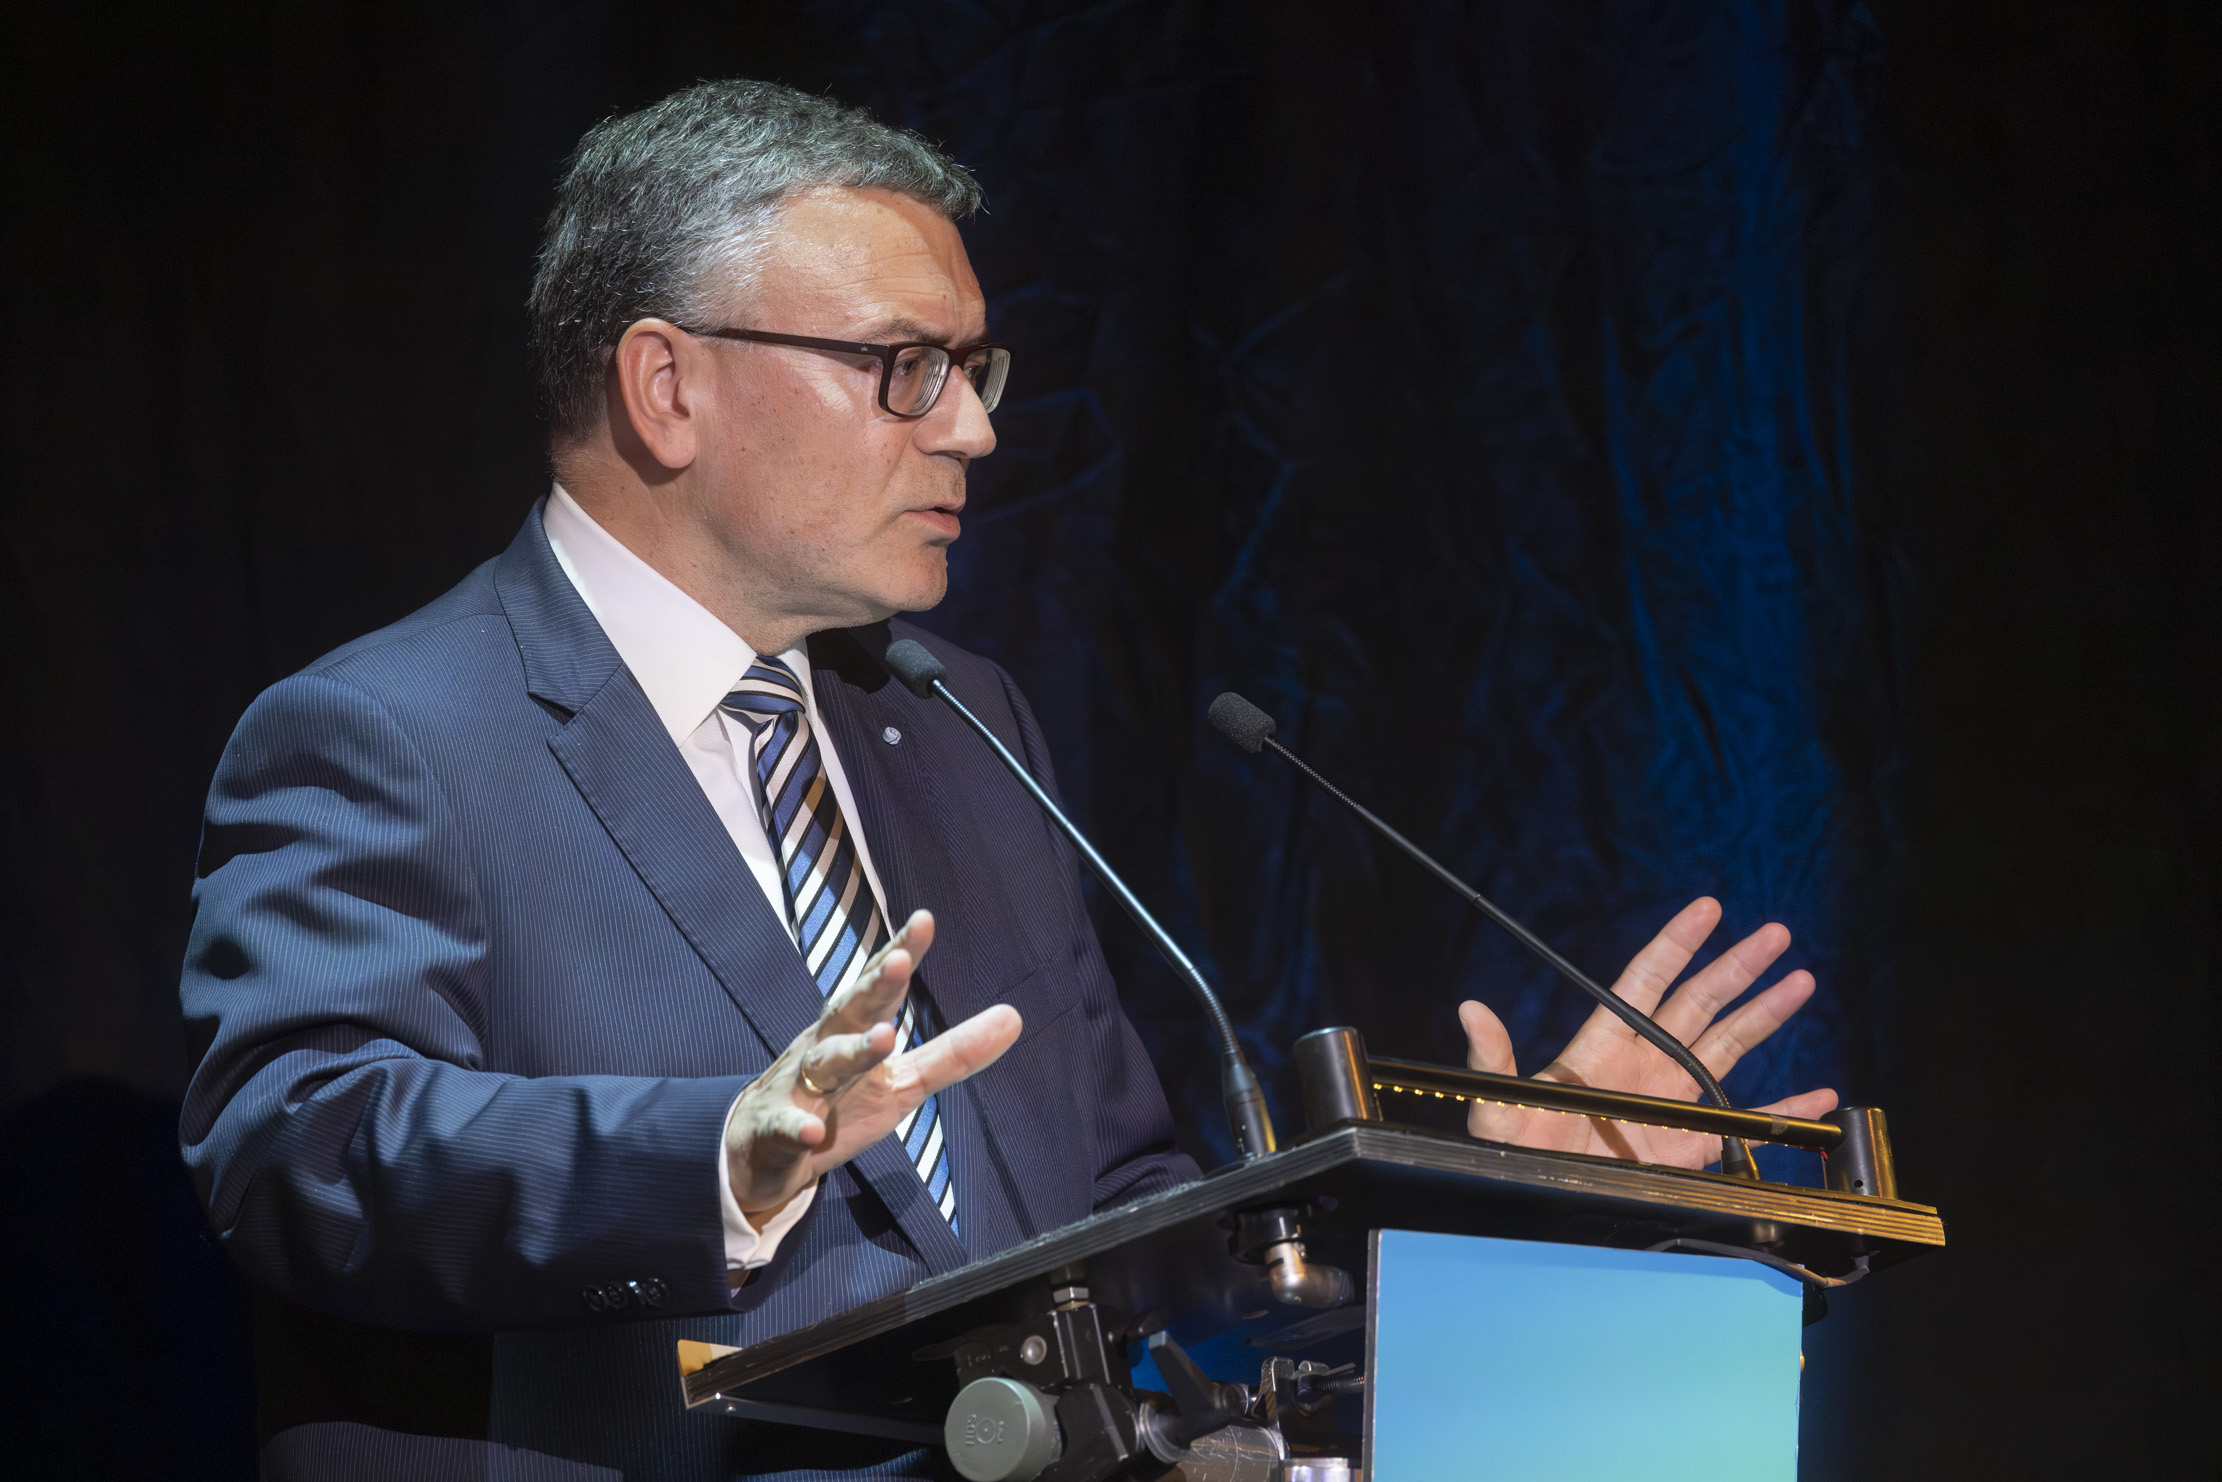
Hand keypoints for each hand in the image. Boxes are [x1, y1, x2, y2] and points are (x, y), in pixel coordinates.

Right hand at [724, 910, 1020, 1218]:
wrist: (761, 1153)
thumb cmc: (838, 1102)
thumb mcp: (902, 1082)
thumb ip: (954, 1053)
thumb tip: (1014, 1017)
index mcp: (854, 1031)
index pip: (879, 986)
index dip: (899, 953)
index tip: (924, 920)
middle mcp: (824, 1049)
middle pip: (849, 1011)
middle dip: (874, 986)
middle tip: (901, 964)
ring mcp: (797, 1088)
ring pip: (823, 1064)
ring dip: (852, 1050)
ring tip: (885, 1038)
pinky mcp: (776, 1132)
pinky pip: (785, 1127)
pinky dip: (796, 1127)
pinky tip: (812, 1131)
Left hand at [1459, 897, 1837, 1167]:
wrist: (1538, 1206)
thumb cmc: (1515, 1155)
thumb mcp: (1497, 1107)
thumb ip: (1491, 1059)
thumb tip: (1471, 1010)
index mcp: (1603, 1045)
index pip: (1646, 981)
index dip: (1677, 944)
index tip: (1707, 910)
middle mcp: (1645, 1063)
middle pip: (1700, 1002)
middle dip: (1737, 967)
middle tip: (1775, 934)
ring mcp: (1672, 1100)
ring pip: (1728, 1044)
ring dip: (1765, 1013)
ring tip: (1800, 980)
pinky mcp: (1692, 1143)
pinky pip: (1747, 1121)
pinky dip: (1786, 1109)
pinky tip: (1819, 1095)